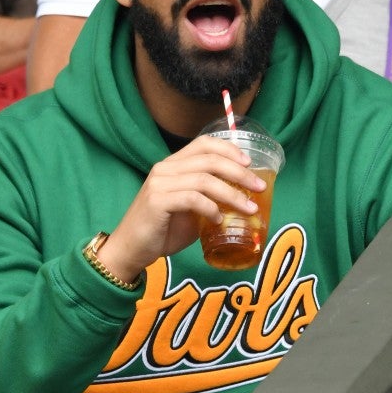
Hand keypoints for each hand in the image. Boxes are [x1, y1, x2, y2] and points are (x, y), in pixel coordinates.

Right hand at [96, 135, 266, 281]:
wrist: (132, 249)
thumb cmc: (162, 230)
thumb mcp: (191, 211)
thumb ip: (210, 200)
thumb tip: (243, 201)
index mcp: (173, 165)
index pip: (204, 143)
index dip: (229, 149)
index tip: (250, 164)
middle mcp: (165, 169)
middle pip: (209, 159)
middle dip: (239, 173)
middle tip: (259, 187)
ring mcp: (160, 184)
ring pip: (204, 179)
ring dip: (232, 194)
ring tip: (248, 208)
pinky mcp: (157, 201)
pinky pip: (192, 199)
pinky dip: (210, 208)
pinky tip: (218, 219)